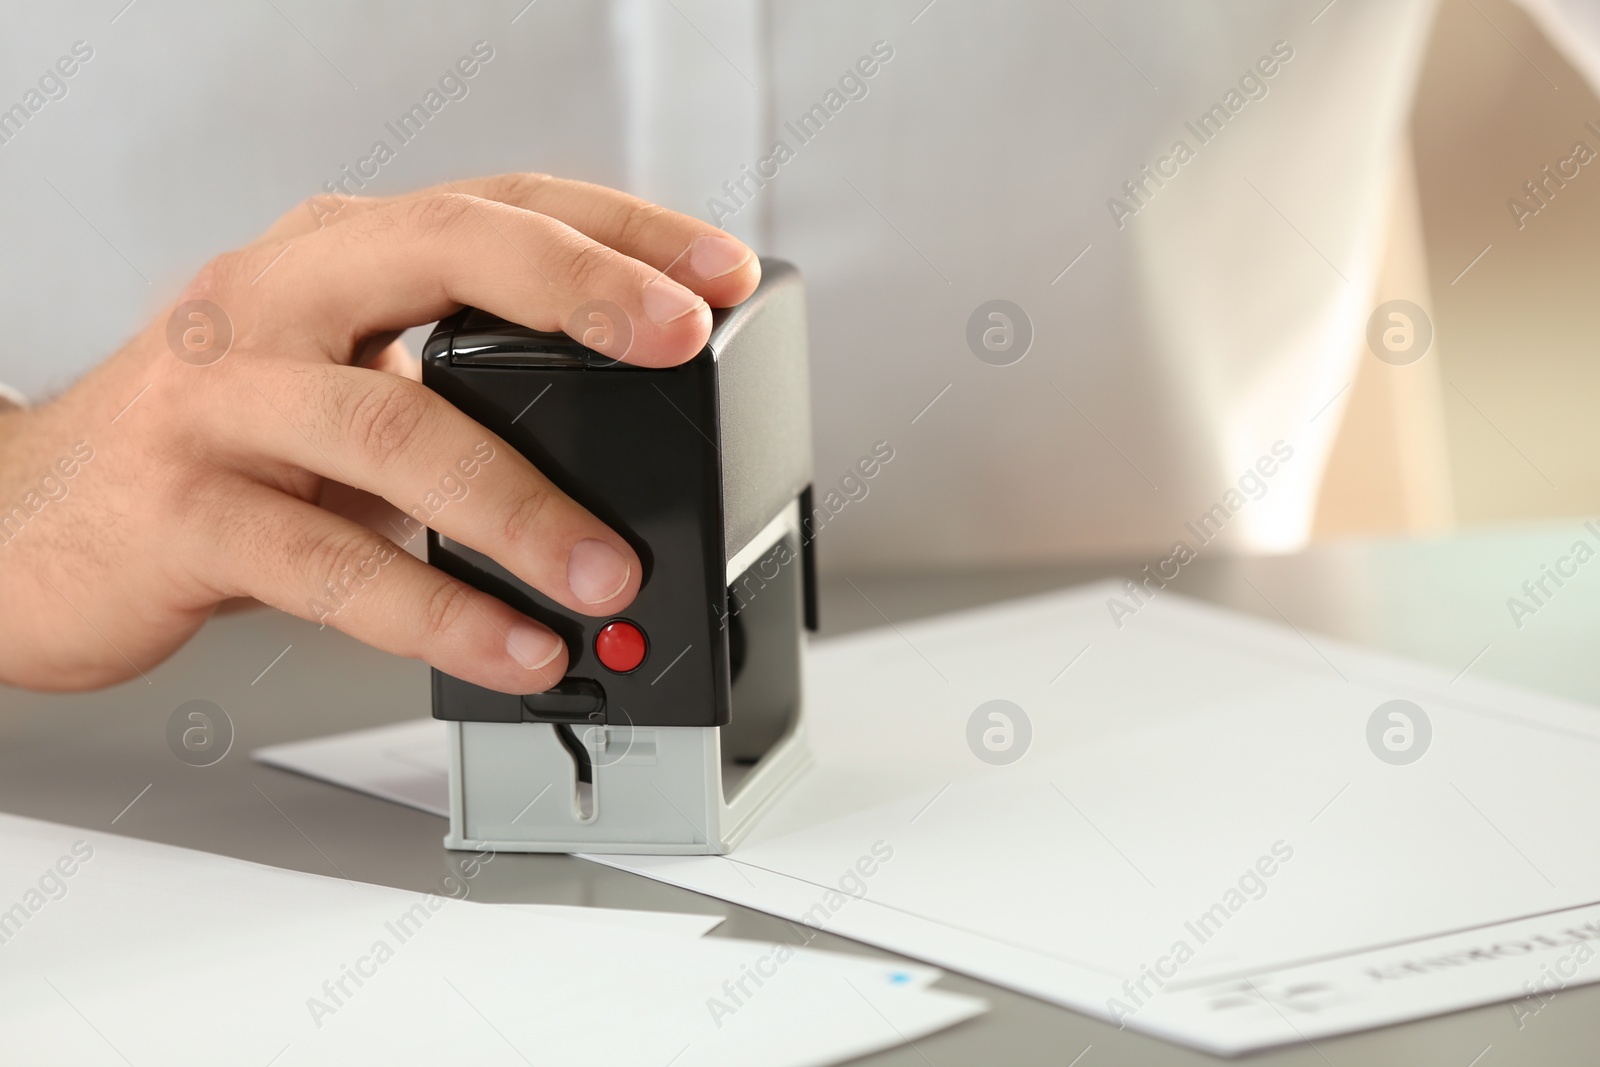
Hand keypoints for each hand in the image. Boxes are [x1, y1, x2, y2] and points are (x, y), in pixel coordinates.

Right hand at [0, 174, 759, 691]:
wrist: (24, 523)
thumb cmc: (209, 452)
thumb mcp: (337, 384)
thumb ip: (451, 389)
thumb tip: (625, 445)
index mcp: (332, 259)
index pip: (497, 206)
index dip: (619, 232)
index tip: (720, 272)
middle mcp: (274, 299)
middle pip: (444, 254)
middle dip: (579, 295)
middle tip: (680, 348)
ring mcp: (221, 399)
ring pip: (396, 426)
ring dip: (523, 507)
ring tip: (610, 572)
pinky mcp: (181, 511)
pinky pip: (331, 563)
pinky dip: (436, 611)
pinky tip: (509, 644)